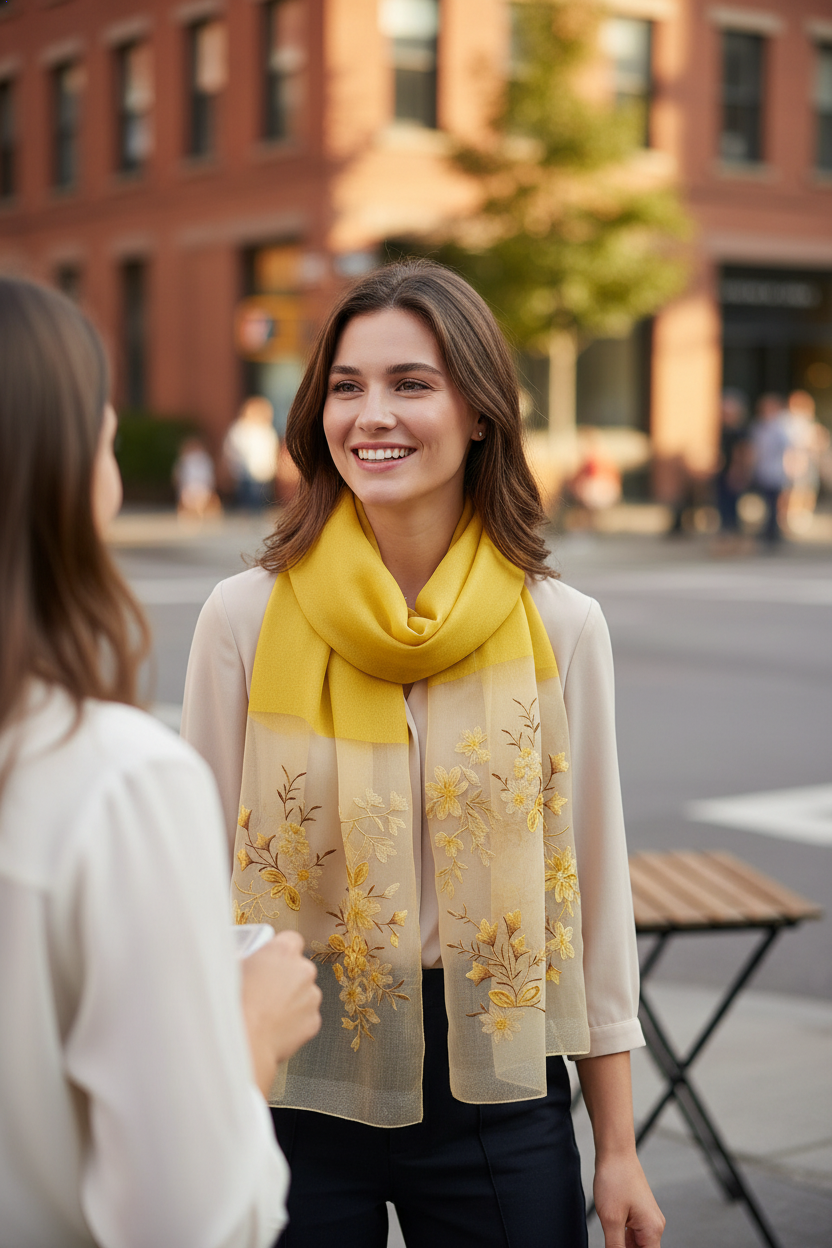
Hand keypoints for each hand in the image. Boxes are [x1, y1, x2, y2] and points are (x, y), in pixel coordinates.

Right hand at [241, 930, 321, 1094]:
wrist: (243, 1042)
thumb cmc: (232, 1004)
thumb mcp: (232, 971)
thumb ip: (248, 961)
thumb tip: (245, 962)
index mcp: (283, 951)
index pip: (292, 940)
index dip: (281, 952)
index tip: (271, 962)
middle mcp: (303, 969)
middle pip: (299, 968)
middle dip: (286, 978)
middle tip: (265, 991)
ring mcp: (312, 996)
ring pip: (304, 994)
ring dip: (291, 1001)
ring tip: (266, 1014)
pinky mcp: (314, 1021)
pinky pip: (305, 1018)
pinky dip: (294, 1022)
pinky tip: (274, 1028)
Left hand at [593, 1150, 664, 1247]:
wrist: (615, 1152)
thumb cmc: (615, 1179)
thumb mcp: (610, 1219)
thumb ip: (615, 1247)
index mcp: (652, 1230)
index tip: (616, 1247)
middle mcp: (654, 1226)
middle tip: (610, 1241)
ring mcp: (646, 1219)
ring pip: (636, 1245)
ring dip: (622, 1245)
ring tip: (610, 1231)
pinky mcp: (638, 1213)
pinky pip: (632, 1234)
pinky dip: (621, 1238)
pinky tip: (610, 1232)